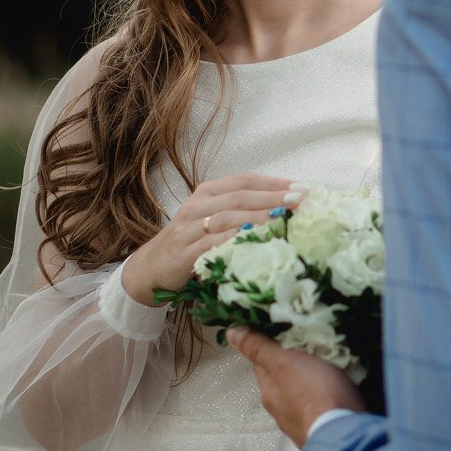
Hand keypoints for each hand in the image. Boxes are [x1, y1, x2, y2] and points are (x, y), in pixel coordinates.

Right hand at [122, 172, 297, 304]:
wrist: (149, 270)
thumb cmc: (189, 243)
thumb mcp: (212, 221)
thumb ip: (240, 212)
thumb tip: (284, 210)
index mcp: (207, 192)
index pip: (245, 180)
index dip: (274, 182)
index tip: (301, 187)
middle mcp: (197, 205)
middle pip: (240, 196)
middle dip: (273, 197)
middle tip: (300, 201)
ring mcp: (189, 228)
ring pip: (229, 217)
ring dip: (259, 217)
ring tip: (284, 218)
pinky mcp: (184, 252)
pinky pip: (212, 243)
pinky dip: (234, 240)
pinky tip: (254, 239)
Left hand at [227, 329, 364, 447]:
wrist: (345, 436)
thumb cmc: (314, 394)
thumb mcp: (284, 362)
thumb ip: (259, 348)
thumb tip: (231, 333)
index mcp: (269, 392)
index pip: (262, 362)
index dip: (270, 345)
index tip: (285, 331)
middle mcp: (280, 411)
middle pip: (281, 379)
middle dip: (292, 364)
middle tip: (309, 346)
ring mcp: (301, 423)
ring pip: (300, 394)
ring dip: (308, 382)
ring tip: (326, 367)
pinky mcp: (321, 431)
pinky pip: (319, 407)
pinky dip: (323, 397)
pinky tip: (334, 391)